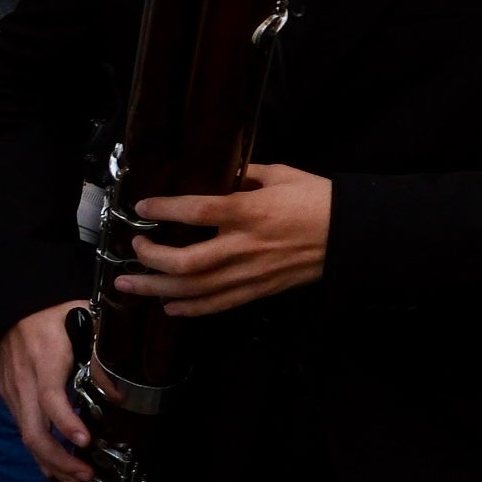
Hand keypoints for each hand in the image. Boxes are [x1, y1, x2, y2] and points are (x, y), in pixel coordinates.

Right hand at [0, 302, 94, 481]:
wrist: (16, 304)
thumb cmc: (56, 312)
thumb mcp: (86, 322)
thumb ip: (100, 357)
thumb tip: (119, 396)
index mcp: (43, 360)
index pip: (50, 398)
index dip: (66, 422)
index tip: (85, 440)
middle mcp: (23, 381)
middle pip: (33, 430)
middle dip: (59, 459)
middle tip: (86, 476)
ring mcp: (12, 391)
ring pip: (26, 436)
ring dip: (49, 462)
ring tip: (76, 481)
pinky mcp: (9, 396)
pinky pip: (23, 429)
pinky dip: (40, 451)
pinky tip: (57, 465)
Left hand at [115, 163, 333, 315]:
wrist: (351, 235)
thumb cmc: (318, 200)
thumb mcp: (282, 175)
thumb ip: (245, 174)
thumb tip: (218, 173)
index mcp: (251, 211)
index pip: (197, 211)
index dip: (164, 209)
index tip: (143, 207)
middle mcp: (245, 246)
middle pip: (185, 262)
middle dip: (150, 259)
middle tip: (135, 250)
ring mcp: (251, 273)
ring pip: (194, 290)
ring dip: (156, 290)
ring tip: (129, 285)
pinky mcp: (259, 290)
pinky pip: (218, 305)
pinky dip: (190, 309)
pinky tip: (170, 307)